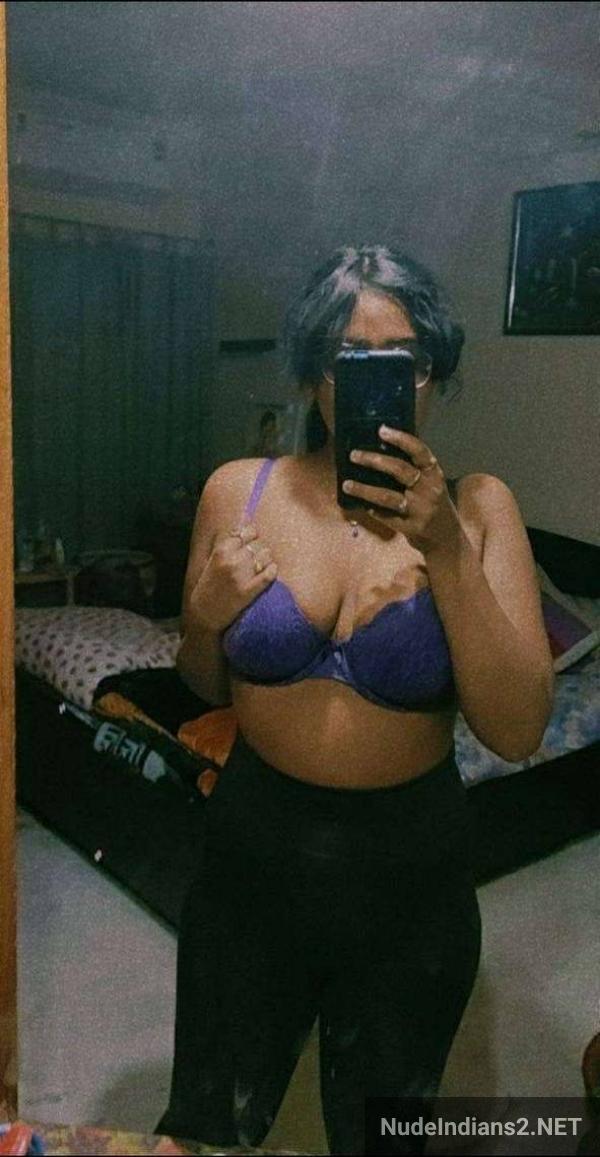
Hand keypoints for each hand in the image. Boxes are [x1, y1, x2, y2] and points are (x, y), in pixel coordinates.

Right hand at [189, 523, 276, 632]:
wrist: (204, 614)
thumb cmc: (209, 586)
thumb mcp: (212, 560)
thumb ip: (228, 544)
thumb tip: (245, 525)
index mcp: (221, 550)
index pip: (248, 532)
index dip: (253, 536)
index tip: (252, 543)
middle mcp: (231, 560)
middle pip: (258, 544)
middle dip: (260, 550)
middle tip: (256, 559)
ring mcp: (240, 576)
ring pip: (266, 556)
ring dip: (266, 560)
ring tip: (261, 568)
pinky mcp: (248, 591)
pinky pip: (269, 574)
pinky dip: (272, 571)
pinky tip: (270, 572)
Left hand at [342, 425, 460, 555]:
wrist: (447, 539)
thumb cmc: (435, 505)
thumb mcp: (432, 483)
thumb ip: (415, 469)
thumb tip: (385, 447)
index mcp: (435, 474)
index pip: (419, 451)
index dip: (401, 439)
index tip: (382, 430)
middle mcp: (429, 490)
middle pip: (399, 470)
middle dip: (374, 460)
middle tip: (354, 455)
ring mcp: (420, 510)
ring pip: (387, 497)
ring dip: (364, 489)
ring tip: (346, 484)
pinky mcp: (410, 527)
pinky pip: (386, 516)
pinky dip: (372, 510)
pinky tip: (362, 505)